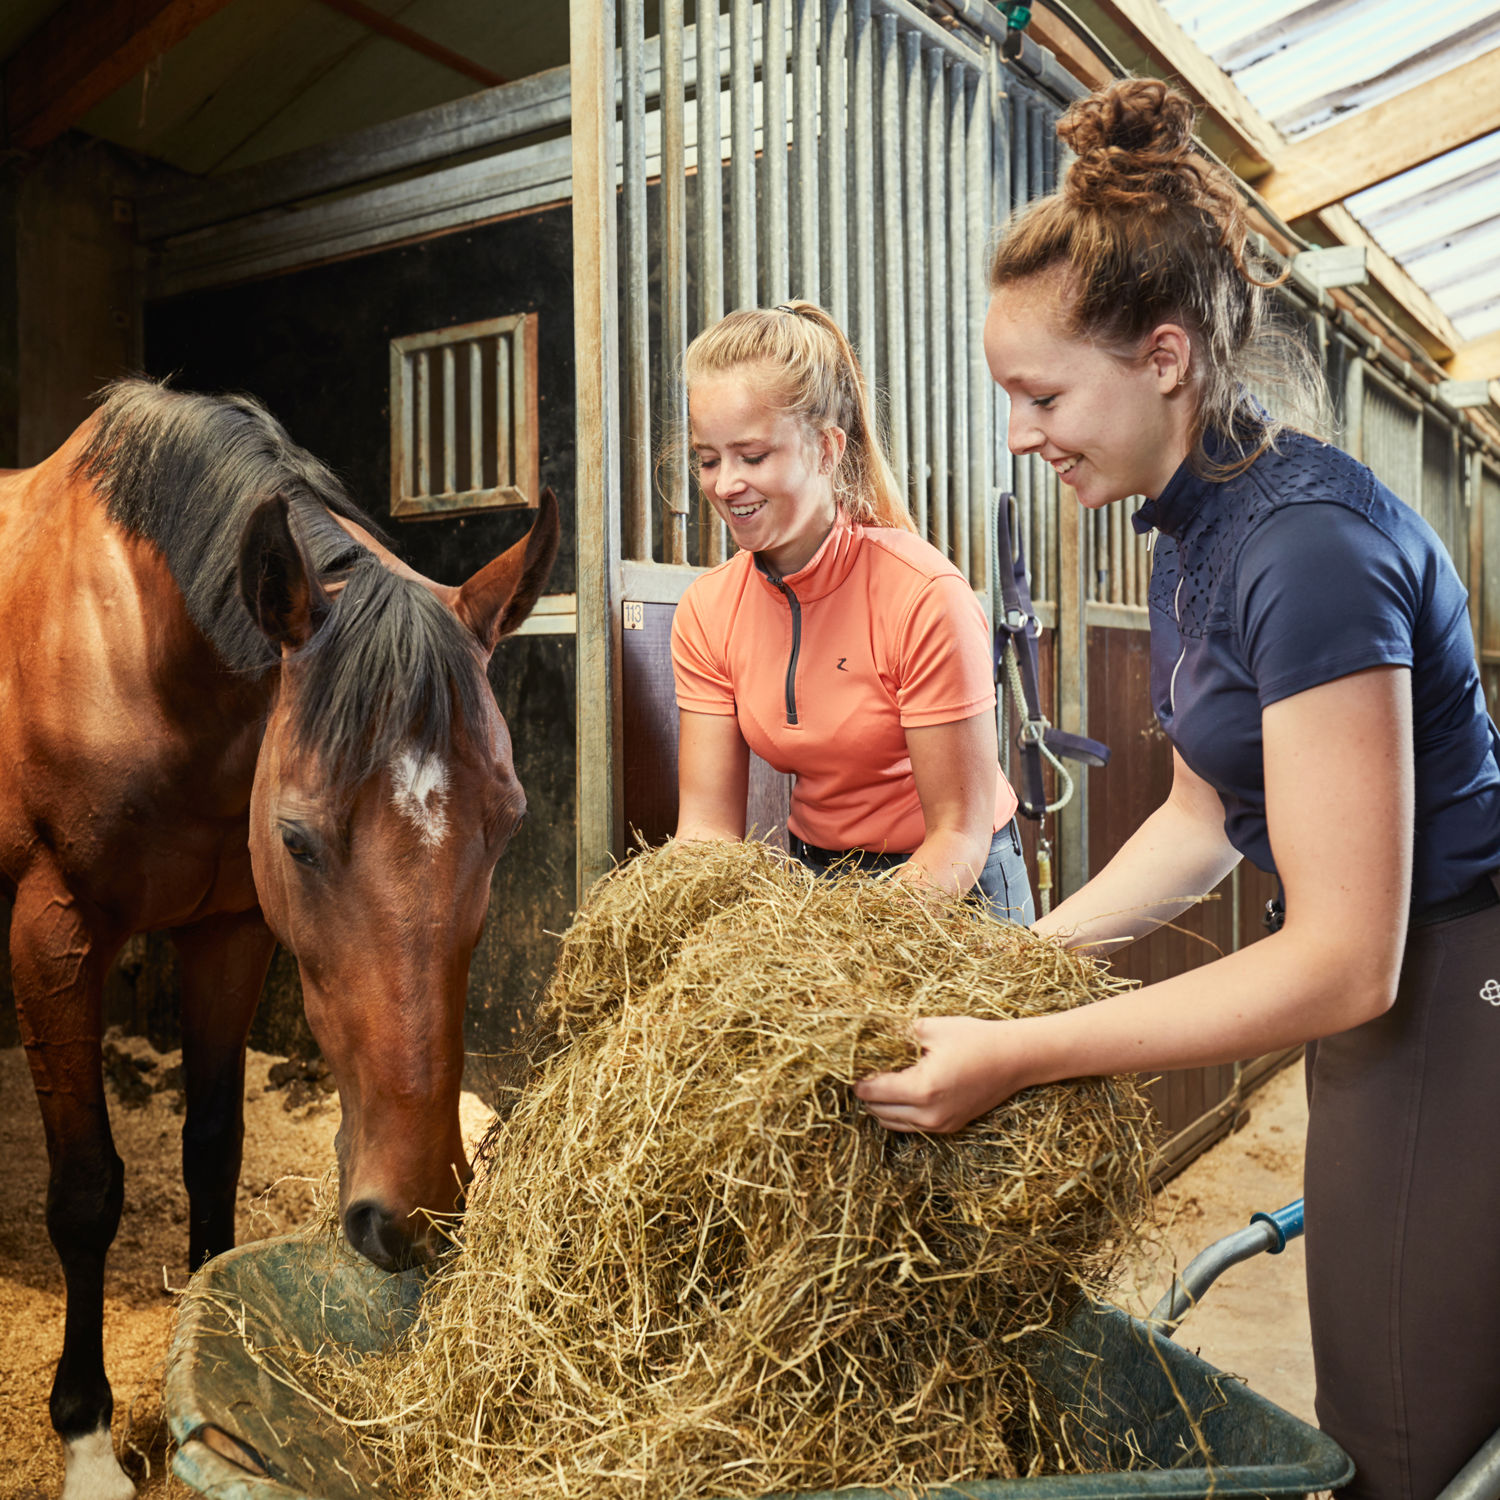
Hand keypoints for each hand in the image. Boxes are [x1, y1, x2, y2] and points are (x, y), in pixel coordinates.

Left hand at [854, 1016, 1033, 1132]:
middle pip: (877, 1110)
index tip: (852, 1061)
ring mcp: (940, 1125)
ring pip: (891, 1122)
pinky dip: (898, 1111)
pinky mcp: (949, 1127)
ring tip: (881, 1077)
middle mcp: (929, 1114)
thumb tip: (866, 1038)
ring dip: (880, 1104)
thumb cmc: (975, 1039)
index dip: (857, 1076)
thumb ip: (895, 1035)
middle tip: (865, 1067)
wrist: (1016, 1058)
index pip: (871, 1091)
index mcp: (922, 1089)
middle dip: (866, 1090)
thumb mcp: (931, 1028)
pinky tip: (900, 1089)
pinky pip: (910, 1125)